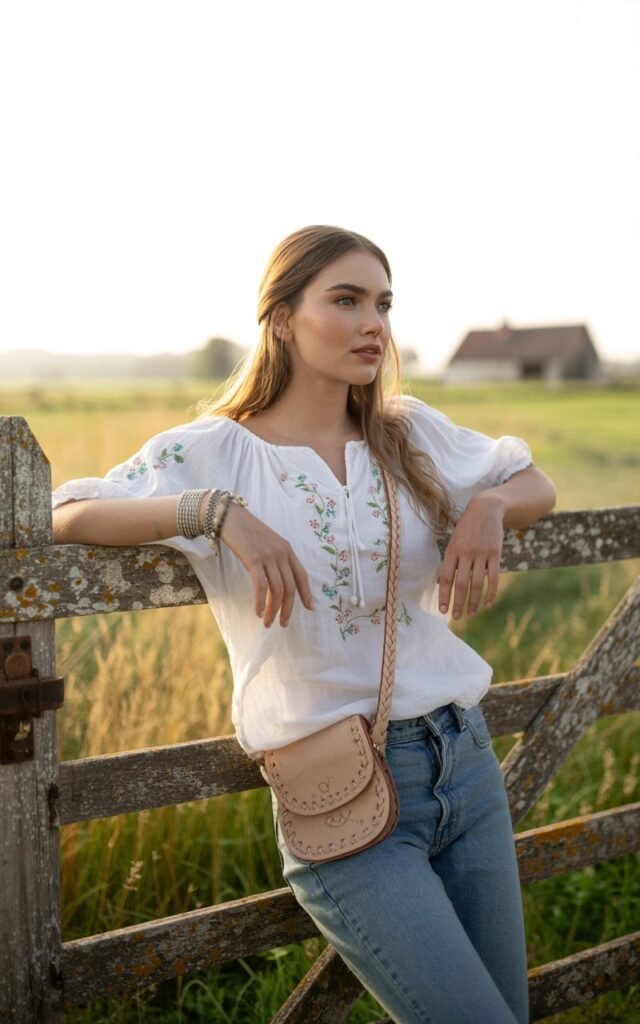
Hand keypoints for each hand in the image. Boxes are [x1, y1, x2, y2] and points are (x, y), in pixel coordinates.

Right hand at [219, 504, 312, 627]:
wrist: (229, 516)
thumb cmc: (246, 531)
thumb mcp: (268, 543)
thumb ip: (276, 558)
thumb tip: (279, 581)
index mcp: (287, 549)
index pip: (302, 575)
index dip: (306, 593)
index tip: (309, 608)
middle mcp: (281, 553)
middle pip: (290, 587)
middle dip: (288, 608)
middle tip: (283, 624)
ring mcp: (268, 556)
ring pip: (277, 589)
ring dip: (273, 609)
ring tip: (268, 622)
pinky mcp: (253, 560)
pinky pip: (261, 586)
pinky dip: (260, 602)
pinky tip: (258, 612)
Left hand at [436, 492, 504, 619]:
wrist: (486, 509)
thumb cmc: (466, 528)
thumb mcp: (453, 540)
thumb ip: (449, 561)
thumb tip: (440, 583)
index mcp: (451, 551)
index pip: (445, 578)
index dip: (444, 595)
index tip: (443, 610)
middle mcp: (465, 553)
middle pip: (461, 584)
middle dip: (458, 603)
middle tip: (457, 617)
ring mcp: (481, 554)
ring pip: (477, 584)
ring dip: (474, 602)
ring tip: (471, 614)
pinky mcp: (495, 554)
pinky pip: (493, 577)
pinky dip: (491, 592)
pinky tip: (488, 604)